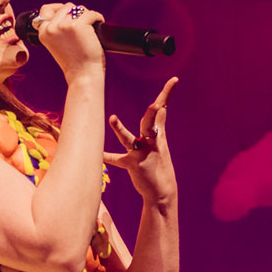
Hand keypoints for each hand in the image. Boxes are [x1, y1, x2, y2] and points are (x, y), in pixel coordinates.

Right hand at [32, 2, 105, 81]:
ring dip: (87, 15)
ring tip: (91, 27)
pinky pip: (91, 13)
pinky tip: (99, 24)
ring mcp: (64, 25)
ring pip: (79, 9)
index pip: (46, 9)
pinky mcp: (78, 25)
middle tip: (84, 27)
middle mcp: (51, 27)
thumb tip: (69, 11)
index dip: (59, 9)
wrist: (82, 75)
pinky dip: (97, 18)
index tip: (70, 14)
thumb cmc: (74, 62)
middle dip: (77, 14)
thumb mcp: (58, 43)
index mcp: (43, 32)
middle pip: (67, 7)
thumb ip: (57, 28)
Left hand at [105, 77, 178, 201]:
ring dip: (120, 130)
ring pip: (130, 139)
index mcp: (158, 135)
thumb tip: (160, 108)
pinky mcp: (133, 164)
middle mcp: (151, 141)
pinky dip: (106, 156)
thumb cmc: (159, 166)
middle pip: (151, 122)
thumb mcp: (161, 143)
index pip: (162, 110)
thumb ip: (157, 125)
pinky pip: (116, 159)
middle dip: (153, 113)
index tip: (174, 80)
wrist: (162, 192)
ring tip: (112, 118)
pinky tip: (98, 153)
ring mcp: (142, 153)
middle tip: (156, 104)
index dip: (167, 94)